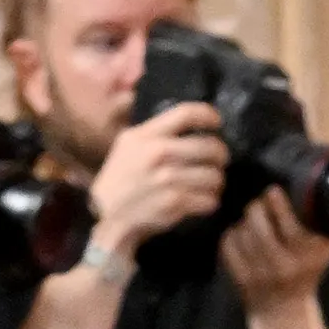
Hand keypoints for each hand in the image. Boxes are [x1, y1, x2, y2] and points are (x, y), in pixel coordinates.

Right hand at [88, 103, 232, 263]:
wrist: (108, 215)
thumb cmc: (121, 177)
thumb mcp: (127, 144)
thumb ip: (154, 131)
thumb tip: (186, 122)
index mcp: (147, 135)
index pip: (186, 114)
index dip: (208, 115)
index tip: (216, 123)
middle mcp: (158, 153)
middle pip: (210, 146)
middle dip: (221, 155)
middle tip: (218, 161)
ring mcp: (168, 179)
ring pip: (215, 176)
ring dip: (217, 182)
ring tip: (211, 184)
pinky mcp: (175, 204)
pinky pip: (210, 200)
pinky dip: (211, 202)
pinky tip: (204, 201)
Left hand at [221, 184, 328, 316]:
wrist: (285, 310)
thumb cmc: (305, 270)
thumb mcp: (322, 250)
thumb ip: (320, 224)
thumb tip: (310, 190)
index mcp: (310, 256)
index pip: (291, 225)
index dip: (277, 202)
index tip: (273, 192)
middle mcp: (288, 267)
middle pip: (258, 221)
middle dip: (256, 207)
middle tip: (259, 206)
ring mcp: (263, 276)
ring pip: (242, 231)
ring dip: (244, 223)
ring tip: (253, 225)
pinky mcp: (243, 280)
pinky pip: (229, 245)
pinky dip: (232, 236)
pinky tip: (241, 238)